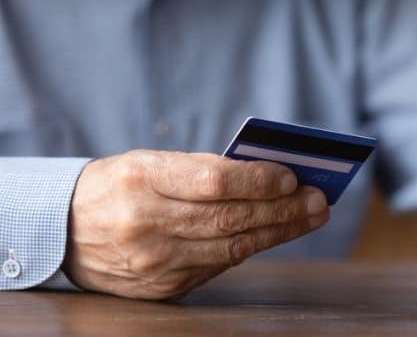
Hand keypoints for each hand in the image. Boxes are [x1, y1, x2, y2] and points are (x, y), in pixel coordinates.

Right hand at [63, 150, 328, 298]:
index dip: (259, 180)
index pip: (214, 181)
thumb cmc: (118, 185)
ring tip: (310, 217)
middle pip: (231, 218)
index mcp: (142, 178)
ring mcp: (154, 261)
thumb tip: (268, 178)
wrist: (66, 230)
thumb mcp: (150, 162)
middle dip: (283, 209)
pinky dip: (250, 248)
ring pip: (231, 248)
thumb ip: (203, 169)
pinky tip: (274, 234)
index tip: (292, 177)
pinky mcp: (161, 287)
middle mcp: (145, 223)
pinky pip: (218, 267)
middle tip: (319, 200)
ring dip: (278, 231)